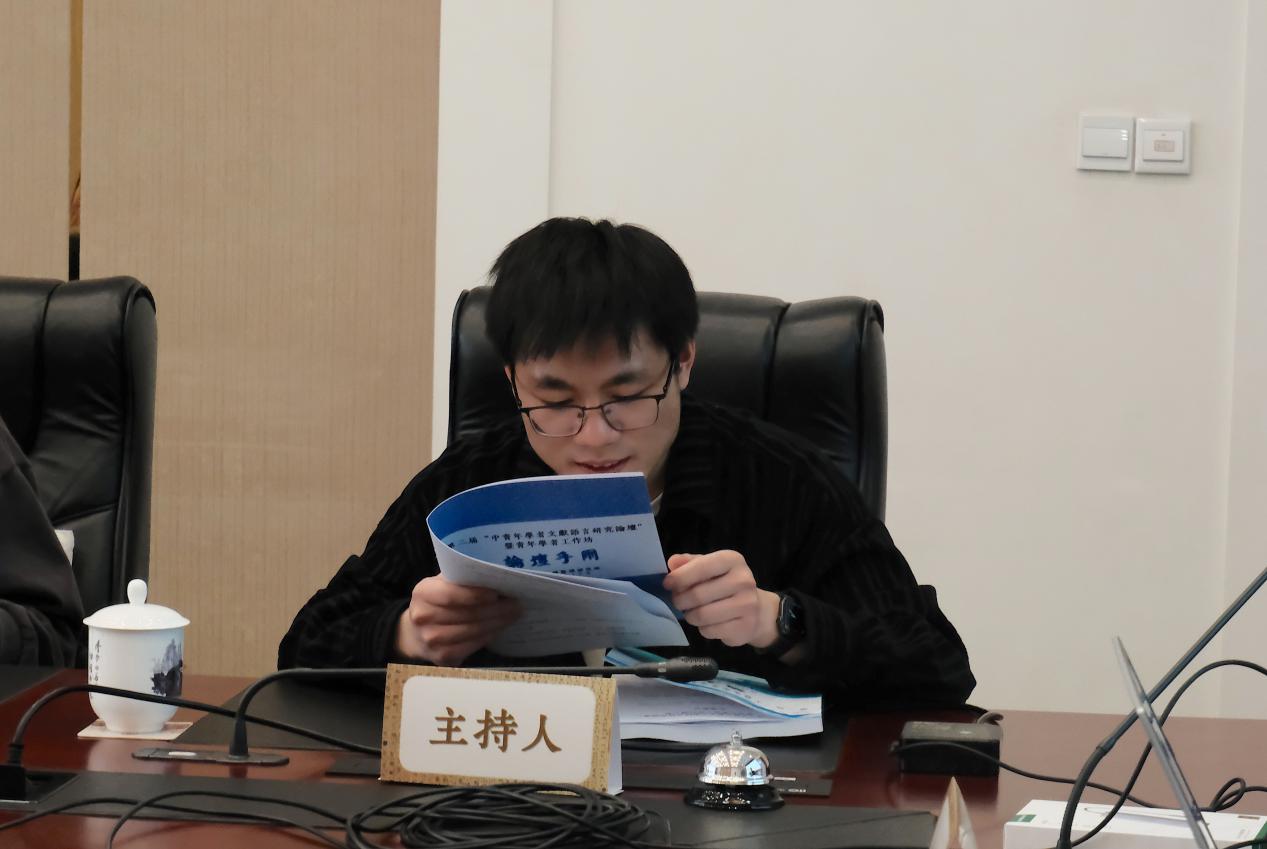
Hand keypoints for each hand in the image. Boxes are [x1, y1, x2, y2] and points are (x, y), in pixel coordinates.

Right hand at [395, 575, 519, 665]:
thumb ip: (461, 578)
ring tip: (512, 615)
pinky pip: (472, 646)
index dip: (476, 595)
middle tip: (516, 604)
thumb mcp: (442, 583)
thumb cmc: (437, 601)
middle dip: (496, 609)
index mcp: (423, 593)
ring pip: (473, 631)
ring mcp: (431, 640)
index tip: (497, 593)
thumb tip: (495, 575)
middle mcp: (423, 618)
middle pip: (467, 614)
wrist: (416, 632)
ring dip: (497, 623)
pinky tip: (499, 628)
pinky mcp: (442, 657)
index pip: (451, 595)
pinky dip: (489, 636)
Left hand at [663, 550, 780, 648]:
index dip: (679, 577)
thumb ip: (689, 563)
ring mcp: (747, 605)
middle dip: (680, 600)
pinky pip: (710, 631)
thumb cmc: (726, 584)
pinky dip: (702, 628)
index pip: (701, 567)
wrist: (758, 610)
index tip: (667, 584)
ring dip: (690, 616)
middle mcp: (743, 580)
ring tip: (691, 612)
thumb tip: (672, 562)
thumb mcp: (710, 567)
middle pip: (697, 595)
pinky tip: (708, 623)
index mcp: (732, 560)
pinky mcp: (745, 627)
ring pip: (702, 615)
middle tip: (678, 601)